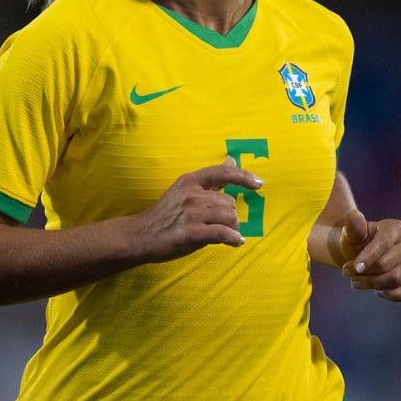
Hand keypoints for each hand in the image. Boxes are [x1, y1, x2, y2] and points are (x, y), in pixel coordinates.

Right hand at [137, 157, 261, 261]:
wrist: (140, 235)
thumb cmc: (166, 214)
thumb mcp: (185, 189)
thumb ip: (210, 179)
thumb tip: (231, 159)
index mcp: (190, 181)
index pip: (222, 173)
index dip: (244, 176)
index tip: (259, 183)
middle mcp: (192, 194)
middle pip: (230, 201)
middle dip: (231, 215)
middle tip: (221, 224)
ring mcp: (191, 214)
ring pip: (230, 217)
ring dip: (232, 227)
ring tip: (224, 234)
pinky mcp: (191, 233)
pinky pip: (223, 233)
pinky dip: (233, 239)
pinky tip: (235, 242)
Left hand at [340, 208, 400, 300]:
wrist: (361, 255)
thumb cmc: (357, 242)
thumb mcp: (351, 234)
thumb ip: (353, 227)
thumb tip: (355, 215)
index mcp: (396, 228)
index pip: (383, 243)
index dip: (367, 257)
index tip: (350, 268)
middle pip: (387, 264)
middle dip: (364, 273)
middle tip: (346, 273)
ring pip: (397, 279)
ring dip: (373, 284)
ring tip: (355, 283)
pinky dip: (393, 295)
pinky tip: (376, 292)